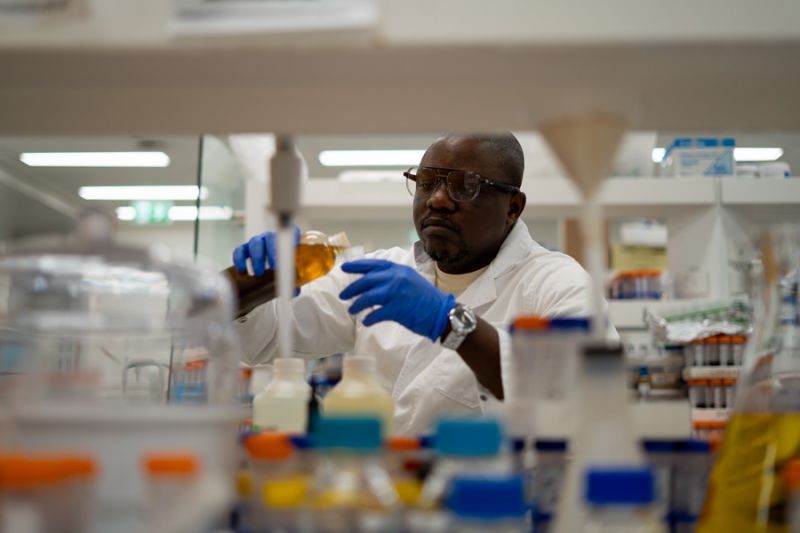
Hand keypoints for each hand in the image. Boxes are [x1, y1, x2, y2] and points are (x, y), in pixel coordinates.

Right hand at [232, 226, 300, 275]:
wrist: (273, 269)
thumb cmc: (284, 266)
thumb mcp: (291, 272)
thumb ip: (294, 280)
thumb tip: (294, 290)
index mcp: (286, 239)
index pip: (292, 232)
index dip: (292, 238)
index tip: (292, 248)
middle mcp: (272, 238)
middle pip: (270, 238)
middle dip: (272, 252)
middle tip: (274, 267)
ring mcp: (258, 242)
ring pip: (255, 243)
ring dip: (257, 258)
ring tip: (259, 272)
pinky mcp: (246, 248)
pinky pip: (240, 250)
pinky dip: (240, 259)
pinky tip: (242, 269)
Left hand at [339, 259, 455, 341]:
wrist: (441, 313)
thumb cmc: (426, 298)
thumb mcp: (410, 279)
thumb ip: (394, 277)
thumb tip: (373, 280)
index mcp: (399, 270)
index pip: (373, 265)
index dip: (357, 266)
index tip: (344, 268)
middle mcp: (397, 278)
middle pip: (366, 281)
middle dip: (352, 288)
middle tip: (343, 295)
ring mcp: (397, 293)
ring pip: (368, 297)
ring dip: (357, 304)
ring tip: (352, 309)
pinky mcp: (397, 309)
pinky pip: (376, 314)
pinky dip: (369, 318)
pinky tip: (366, 321)